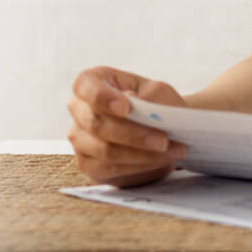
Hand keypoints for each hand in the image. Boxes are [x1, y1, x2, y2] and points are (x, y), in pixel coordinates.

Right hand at [67, 65, 189, 186]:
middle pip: (97, 125)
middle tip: (164, 140)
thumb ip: (147, 97)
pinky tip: (160, 161)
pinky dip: (139, 166)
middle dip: (134, 134)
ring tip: (172, 151)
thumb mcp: (160, 93)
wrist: (165, 130)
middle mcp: (79, 109)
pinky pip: (110, 169)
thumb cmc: (158, 105)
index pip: (86, 86)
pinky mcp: (88, 164)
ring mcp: (79, 139)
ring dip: (142, 154)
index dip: (102, 98)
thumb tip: (131, 102)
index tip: (126, 108)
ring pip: (105, 151)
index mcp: (91, 82)